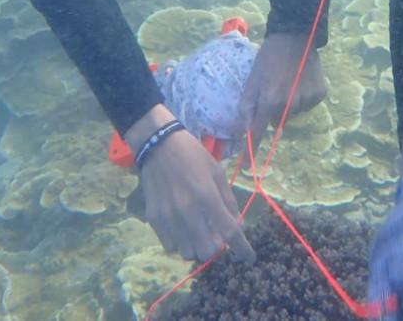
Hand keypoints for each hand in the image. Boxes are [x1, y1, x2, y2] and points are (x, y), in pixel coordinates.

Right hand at [126, 105, 253, 261]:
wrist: (158, 145)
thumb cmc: (193, 156)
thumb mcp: (217, 173)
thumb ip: (228, 201)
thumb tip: (239, 226)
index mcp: (207, 196)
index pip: (229, 232)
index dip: (242, 249)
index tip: (249, 258)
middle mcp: (187, 210)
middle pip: (206, 251)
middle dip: (216, 249)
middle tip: (216, 237)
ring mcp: (168, 216)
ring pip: (187, 252)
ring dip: (197, 247)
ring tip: (198, 233)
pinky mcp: (153, 218)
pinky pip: (170, 245)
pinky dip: (180, 242)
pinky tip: (182, 228)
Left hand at [235, 31, 326, 157]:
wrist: (296, 36)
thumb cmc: (268, 58)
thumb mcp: (252, 79)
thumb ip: (246, 106)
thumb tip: (243, 130)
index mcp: (270, 100)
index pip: (259, 132)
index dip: (252, 149)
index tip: (247, 166)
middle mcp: (290, 104)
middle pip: (277, 122)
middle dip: (272, 112)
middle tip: (272, 91)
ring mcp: (307, 100)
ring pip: (292, 114)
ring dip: (288, 104)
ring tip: (287, 82)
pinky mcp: (320, 95)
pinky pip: (307, 105)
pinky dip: (302, 98)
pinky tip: (300, 80)